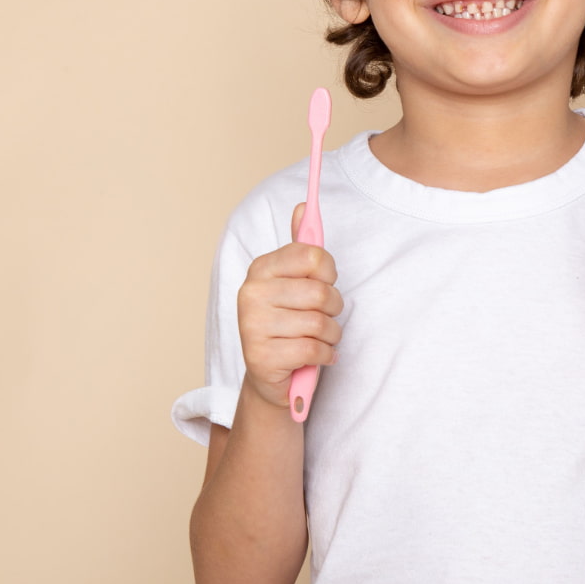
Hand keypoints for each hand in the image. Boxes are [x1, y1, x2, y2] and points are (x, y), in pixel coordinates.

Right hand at [236, 203, 343, 410]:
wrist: (271, 376)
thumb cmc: (288, 324)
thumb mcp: (293, 283)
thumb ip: (299, 248)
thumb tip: (302, 207)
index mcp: (260, 269)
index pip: (312, 255)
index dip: (328, 272)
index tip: (325, 281)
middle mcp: (251, 294)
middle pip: (320, 293)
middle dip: (333, 309)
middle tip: (323, 316)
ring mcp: (253, 326)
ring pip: (320, 324)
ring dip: (330, 335)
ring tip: (319, 339)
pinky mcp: (262, 357)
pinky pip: (314, 349)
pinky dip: (324, 356)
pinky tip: (315, 356)